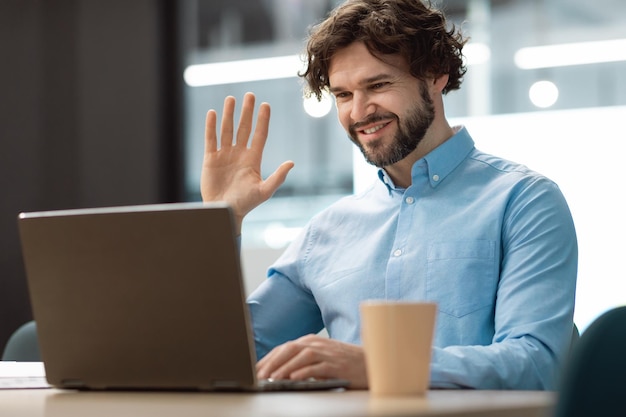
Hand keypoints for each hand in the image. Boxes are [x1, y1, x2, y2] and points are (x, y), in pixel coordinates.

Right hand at [201, 92, 293, 233]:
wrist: (224, 212)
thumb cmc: (245, 204)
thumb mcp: (264, 191)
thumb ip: (278, 177)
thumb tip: (291, 162)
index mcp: (253, 159)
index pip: (259, 135)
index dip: (262, 120)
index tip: (266, 105)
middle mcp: (239, 154)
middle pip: (244, 127)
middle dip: (247, 111)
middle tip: (250, 95)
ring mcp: (225, 155)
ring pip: (227, 129)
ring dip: (229, 114)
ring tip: (231, 98)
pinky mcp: (210, 159)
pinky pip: (211, 139)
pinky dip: (211, 126)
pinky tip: (212, 113)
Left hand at [256, 335, 367, 388]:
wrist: (371, 363)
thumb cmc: (344, 363)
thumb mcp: (321, 359)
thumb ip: (303, 362)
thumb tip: (280, 373)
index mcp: (311, 341)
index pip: (284, 348)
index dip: (269, 358)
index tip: (256, 370)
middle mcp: (317, 344)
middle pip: (290, 349)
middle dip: (272, 362)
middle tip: (260, 376)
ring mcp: (327, 353)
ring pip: (301, 356)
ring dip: (285, 368)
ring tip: (273, 378)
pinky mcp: (337, 365)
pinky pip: (317, 367)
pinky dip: (304, 372)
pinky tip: (294, 379)